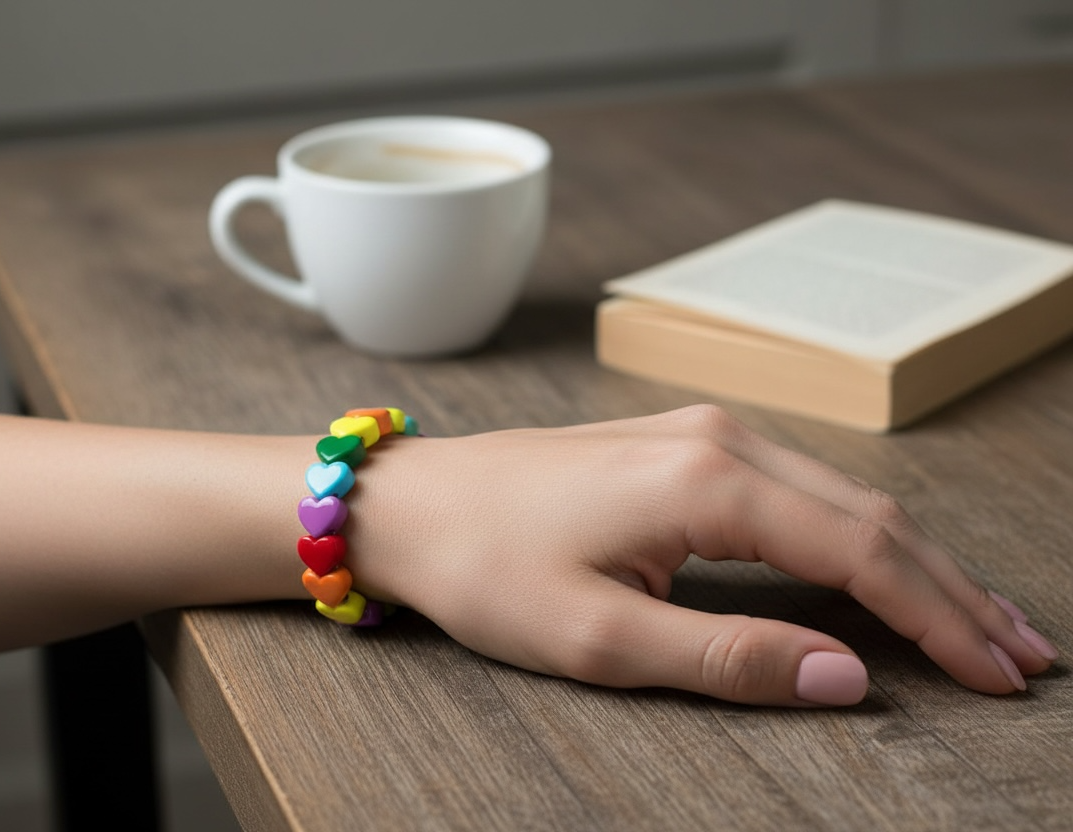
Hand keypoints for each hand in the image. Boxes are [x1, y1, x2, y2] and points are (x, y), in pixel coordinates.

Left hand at [353, 405, 1057, 705]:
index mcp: (706, 483)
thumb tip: (846, 676)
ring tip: (984, 621)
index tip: (1000, 676)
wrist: (415, 504)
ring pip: (845, 497)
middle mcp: (721, 440)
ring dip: (916, 560)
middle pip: (873, 515)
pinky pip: (801, 489)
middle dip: (954, 589)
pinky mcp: (687, 446)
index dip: (941, 619)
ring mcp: (705, 434)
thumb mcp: (599, 638)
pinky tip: (888, 568)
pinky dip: (859, 535)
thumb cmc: (487, 569)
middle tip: (1025, 657)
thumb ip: (729, 657)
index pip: (862, 552)